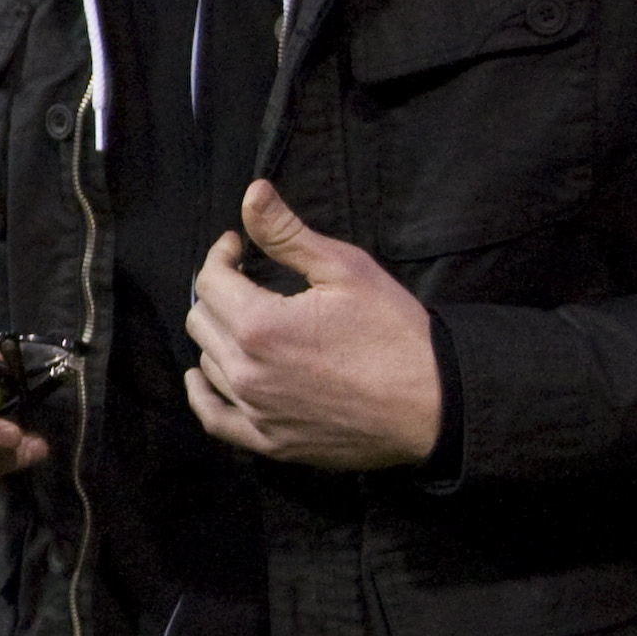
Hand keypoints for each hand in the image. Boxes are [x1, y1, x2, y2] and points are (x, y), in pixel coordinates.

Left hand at [186, 181, 442, 471]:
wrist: (435, 403)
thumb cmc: (395, 332)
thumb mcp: (345, 269)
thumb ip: (287, 233)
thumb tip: (252, 193)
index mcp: (259, 325)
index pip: (209, 281)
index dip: (222, 255)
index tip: (238, 246)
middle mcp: (247, 372)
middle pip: (201, 321)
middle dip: (217, 292)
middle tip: (243, 279)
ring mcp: (256, 412)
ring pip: (207, 364)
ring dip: (217, 336)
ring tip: (244, 320)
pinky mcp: (271, 442)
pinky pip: (215, 418)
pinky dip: (203, 395)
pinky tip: (202, 377)